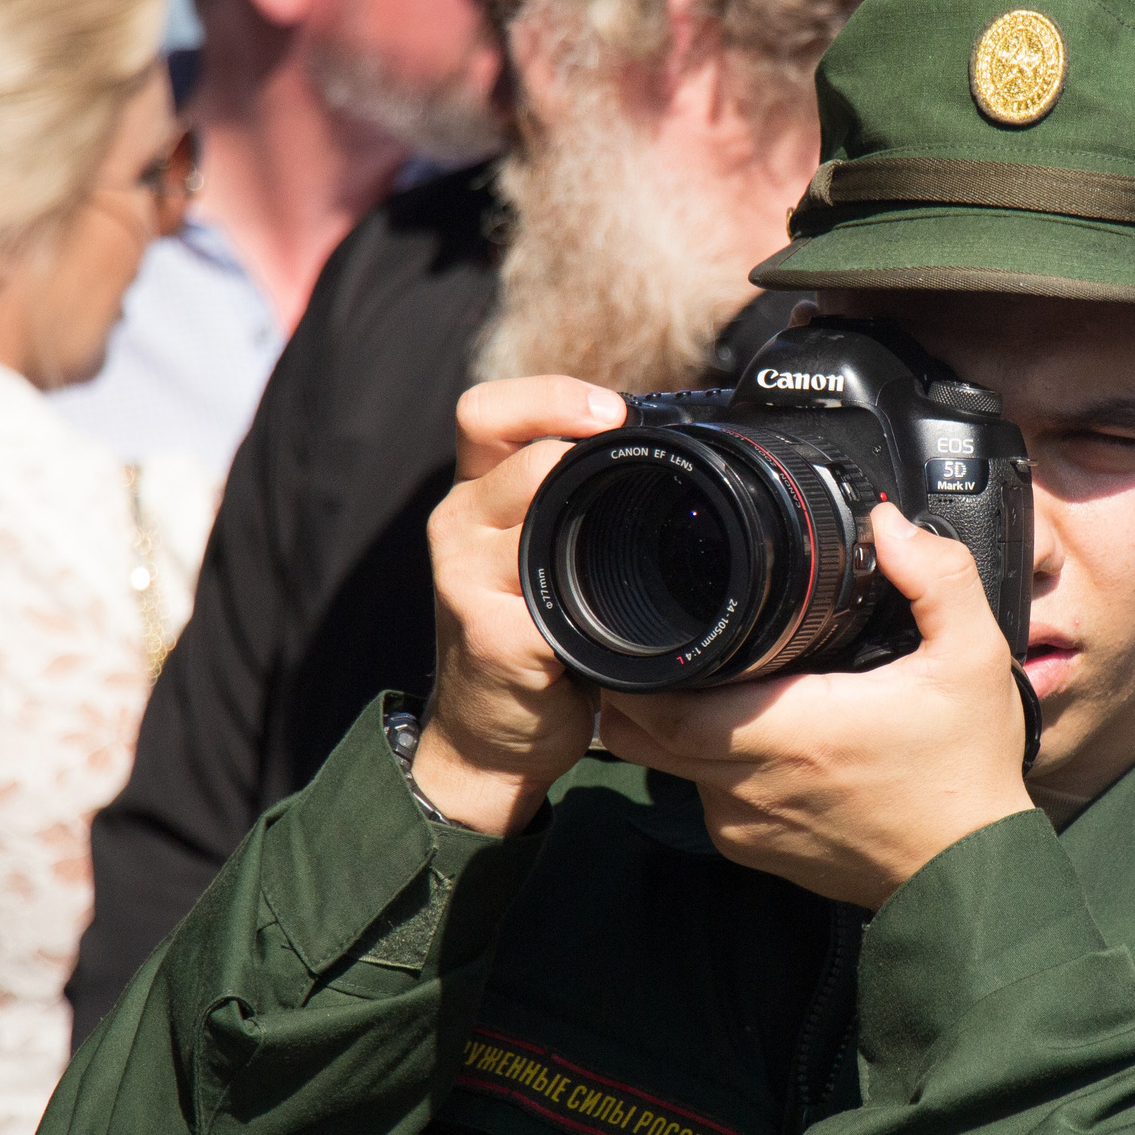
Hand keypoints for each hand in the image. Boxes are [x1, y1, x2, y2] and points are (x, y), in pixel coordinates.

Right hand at [415, 375, 626, 834]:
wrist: (489, 737)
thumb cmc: (530, 640)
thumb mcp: (546, 560)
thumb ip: (577, 510)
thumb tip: (675, 464)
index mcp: (477, 496)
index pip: (487, 411)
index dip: (549, 397)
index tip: (611, 415)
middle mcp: (459, 525)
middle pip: (512, 449)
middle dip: (578, 449)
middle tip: (635, 470)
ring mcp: (465, 578)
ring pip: (528, 509)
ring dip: (584, 520)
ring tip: (622, 547)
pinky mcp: (487, 634)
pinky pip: (545, 597)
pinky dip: (589, 603)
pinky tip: (609, 619)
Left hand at [598, 503, 1034, 905]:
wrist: (969, 876)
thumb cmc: (966, 772)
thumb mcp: (973, 659)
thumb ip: (937, 578)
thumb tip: (889, 524)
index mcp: (792, 731)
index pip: (663, 703)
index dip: (640, 663)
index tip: (653, 621)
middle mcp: (752, 784)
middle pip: (640, 731)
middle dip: (640, 683)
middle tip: (670, 638)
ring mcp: (744, 824)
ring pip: (666, 763)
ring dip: (675, 720)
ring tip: (712, 678)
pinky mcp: (752, 850)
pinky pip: (702, 795)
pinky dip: (709, 760)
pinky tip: (754, 733)